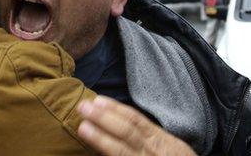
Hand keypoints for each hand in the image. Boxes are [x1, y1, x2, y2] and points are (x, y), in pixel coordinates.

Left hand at [77, 96, 196, 155]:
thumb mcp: (168, 145)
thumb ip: (146, 134)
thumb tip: (118, 119)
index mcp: (158, 139)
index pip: (135, 119)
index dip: (115, 109)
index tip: (97, 100)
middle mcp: (150, 150)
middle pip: (126, 132)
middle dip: (103, 119)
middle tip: (82, 107)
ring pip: (120, 151)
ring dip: (100, 139)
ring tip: (82, 127)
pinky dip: (106, 155)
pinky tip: (92, 154)